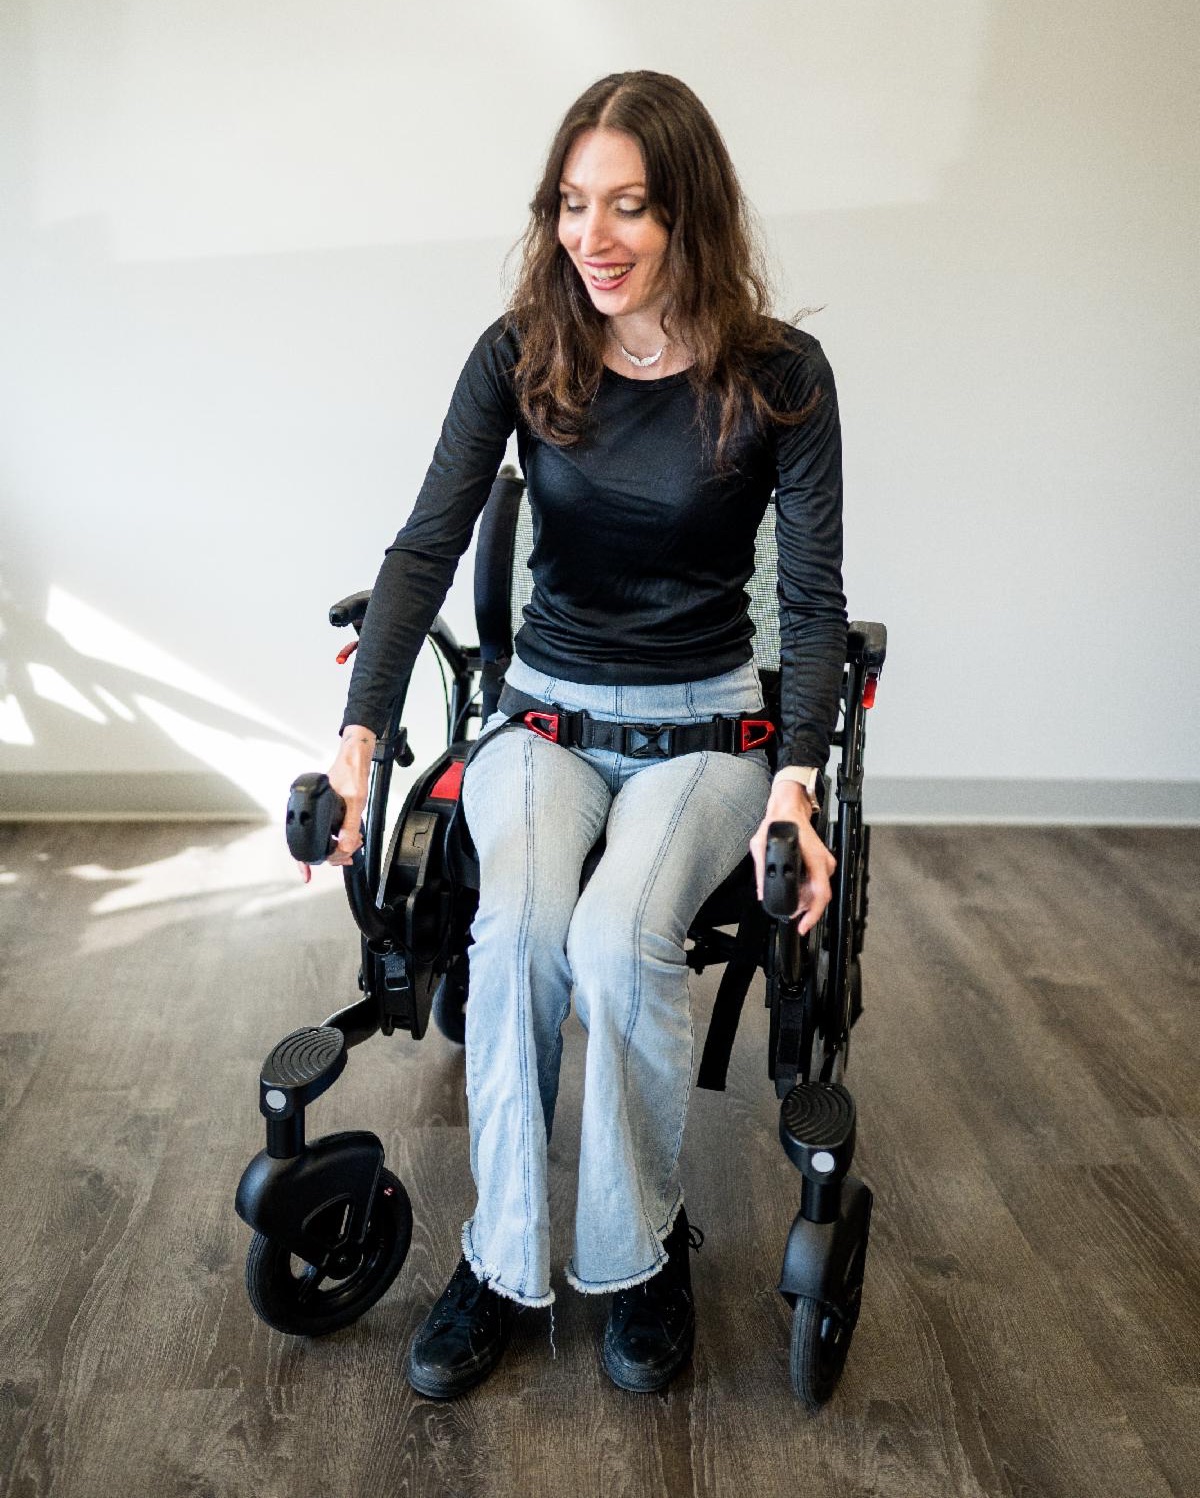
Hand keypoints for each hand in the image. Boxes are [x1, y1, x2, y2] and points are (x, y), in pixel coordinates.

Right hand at [295, 726, 374, 880]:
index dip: (304, 861)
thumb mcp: (355, 802)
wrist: (355, 758)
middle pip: (315, 844)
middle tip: (347, 857)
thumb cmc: (351, 773)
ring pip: (324, 839)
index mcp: (311, 808)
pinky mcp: (326, 811)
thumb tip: (345, 846)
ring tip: (353, 846)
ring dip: (339, 847)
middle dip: (333, 854)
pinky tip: (350, 839)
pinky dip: (340, 838)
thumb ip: (350, 825)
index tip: (306, 874)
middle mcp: (311, 811)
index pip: (302, 842)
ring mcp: (319, 812)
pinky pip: (329, 831)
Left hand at [749, 779, 835, 935]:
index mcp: (813, 858)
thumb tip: (762, 892)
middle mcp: (823, 862)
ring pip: (820, 892)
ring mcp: (825, 862)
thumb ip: (762, 871)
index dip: (813, 914)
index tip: (804, 925)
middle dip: (807, 911)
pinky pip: (819, 884)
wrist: (790, 808)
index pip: (820, 894)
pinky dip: (808, 893)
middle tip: (791, 916)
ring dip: (807, 902)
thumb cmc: (780, 823)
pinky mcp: (823, 862)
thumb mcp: (761, 846)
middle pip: (821, 897)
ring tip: (790, 903)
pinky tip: (796, 892)